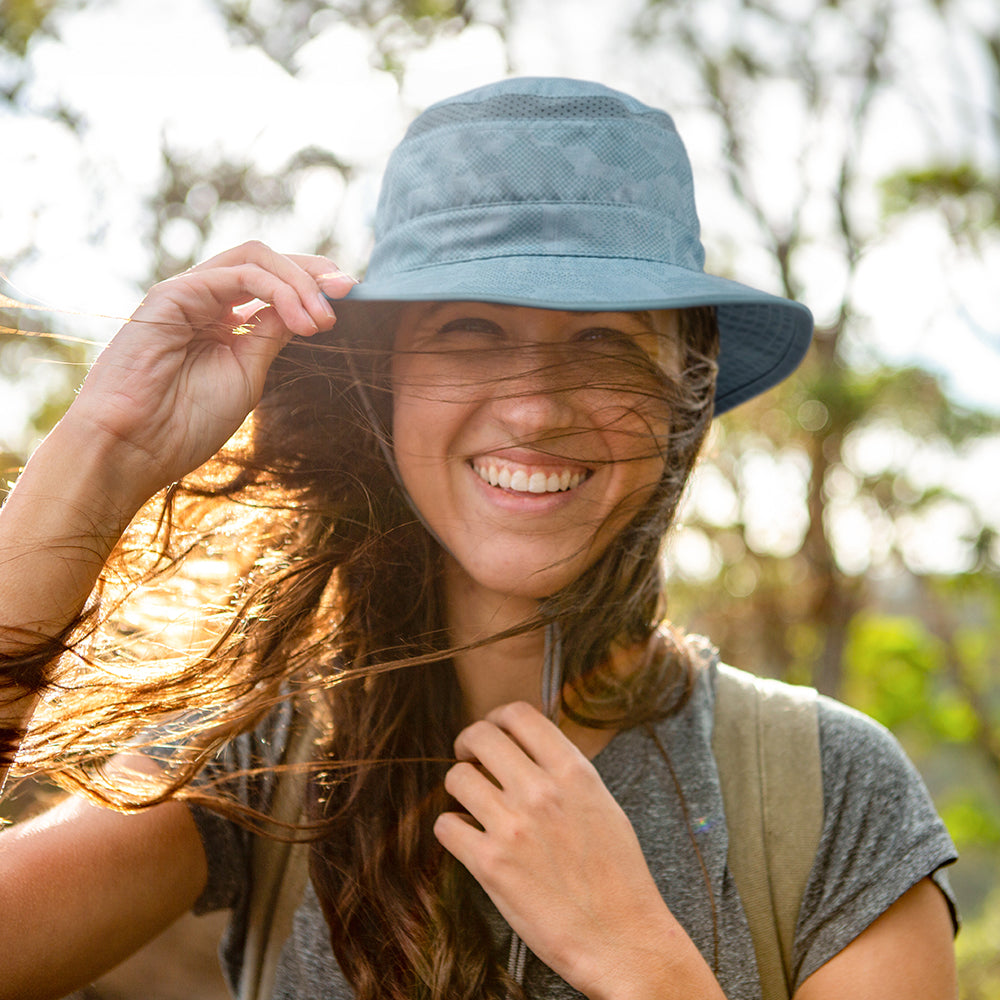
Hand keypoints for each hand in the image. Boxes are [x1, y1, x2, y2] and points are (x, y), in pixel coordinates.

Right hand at [65, 241, 354, 512]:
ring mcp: (188, 293)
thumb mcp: (248, 374)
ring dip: (299, 282)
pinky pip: (237, 274)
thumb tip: (308, 308)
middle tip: (347, 293)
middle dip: (313, 272)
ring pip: (255, 258)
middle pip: (267, 260)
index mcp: (221, 320)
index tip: (351, 297)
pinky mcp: (174, 294)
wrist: (135, 448)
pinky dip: (277, 291)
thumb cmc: (186, 423)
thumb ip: (272, 335)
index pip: (273, 282)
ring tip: (323, 319)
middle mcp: (205, 300)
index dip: (313, 284)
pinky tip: (300, 320)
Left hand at [434, 702, 717, 998]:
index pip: (519, 714)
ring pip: (457, 777)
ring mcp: (513, 827)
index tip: (493, 730)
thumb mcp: (603, 805)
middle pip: (481, 735)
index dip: (497, 717)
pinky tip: (468, 838)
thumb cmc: (618, 876)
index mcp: (574, 772)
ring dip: (459, 787)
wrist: (622, 939)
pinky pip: (446, 825)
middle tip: (469, 758)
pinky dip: (453, 829)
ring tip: (472, 802)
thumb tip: (528, 750)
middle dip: (468, 743)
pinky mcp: (490, 865)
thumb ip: (566, 774)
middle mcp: (542, 792)